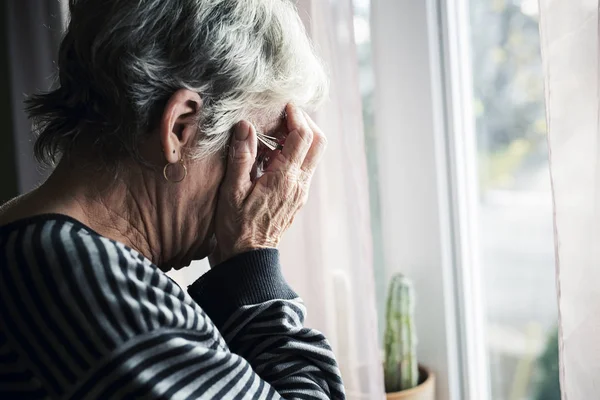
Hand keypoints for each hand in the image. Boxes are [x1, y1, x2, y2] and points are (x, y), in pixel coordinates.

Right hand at [212, 104, 326, 264]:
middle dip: (306, 122)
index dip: (296, 116)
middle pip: (318, 142)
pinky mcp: (296, 196)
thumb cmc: (236, 227)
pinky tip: (271, 155)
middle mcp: (299, 184)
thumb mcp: (232, 191)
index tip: (283, 106)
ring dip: (301, 137)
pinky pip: (303, 167)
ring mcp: (300, 191)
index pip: (303, 137)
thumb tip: (245, 126)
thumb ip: (241, 157)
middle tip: (285, 114)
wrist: (247, 258)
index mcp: (285, 179)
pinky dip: (294, 153)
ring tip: (275, 133)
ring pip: (313, 154)